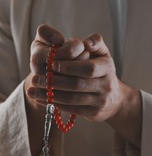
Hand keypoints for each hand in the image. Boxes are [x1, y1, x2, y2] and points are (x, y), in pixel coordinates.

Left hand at [28, 27, 142, 147]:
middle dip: (55, 81)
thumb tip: (86, 43)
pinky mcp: (94, 113)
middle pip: (78, 84)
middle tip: (35, 78)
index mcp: (107, 68)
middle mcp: (106, 85)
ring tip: (32, 91)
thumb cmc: (103, 71)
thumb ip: (96, 42)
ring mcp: (100, 101)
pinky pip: (72, 109)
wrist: (116, 100)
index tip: (52, 64)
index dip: (69, 66)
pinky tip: (41, 100)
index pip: (89, 68)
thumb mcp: (103, 54)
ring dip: (50, 95)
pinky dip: (55, 104)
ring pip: (73, 98)